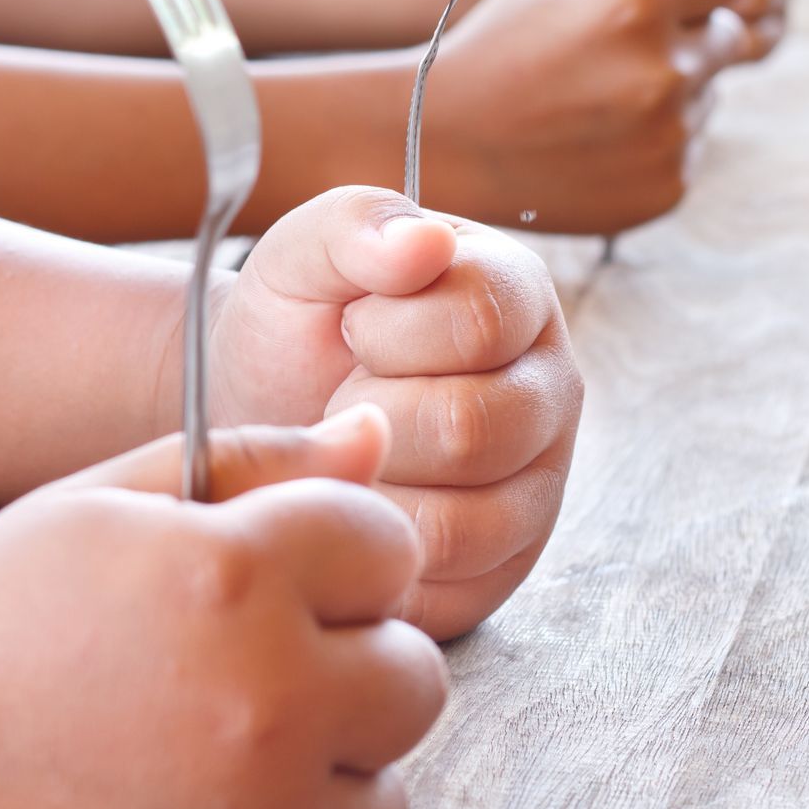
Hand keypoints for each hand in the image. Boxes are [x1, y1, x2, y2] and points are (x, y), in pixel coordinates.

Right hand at [0, 409, 446, 808]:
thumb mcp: (99, 510)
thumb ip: (250, 463)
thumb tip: (377, 436)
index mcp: (231, 574)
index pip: (388, 543)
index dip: (330, 557)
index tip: (269, 580)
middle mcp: (267, 701)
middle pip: (415, 677)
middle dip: (346, 666)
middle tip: (237, 671)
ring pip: (384, 791)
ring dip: (321, 770)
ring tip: (202, 750)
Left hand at [202, 187, 583, 640]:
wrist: (259, 407)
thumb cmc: (292, 324)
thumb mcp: (303, 254)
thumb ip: (356, 225)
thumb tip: (422, 244)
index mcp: (518, 296)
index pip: (480, 320)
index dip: (387, 329)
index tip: (351, 324)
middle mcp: (550, 392)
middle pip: (471, 428)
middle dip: (369, 416)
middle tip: (339, 397)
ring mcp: (538, 485)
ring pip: (460, 519)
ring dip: (370, 488)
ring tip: (346, 449)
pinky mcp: (504, 564)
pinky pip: (445, 582)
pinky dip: (377, 549)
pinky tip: (353, 502)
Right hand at [404, 0, 751, 233]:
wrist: (445, 144)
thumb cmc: (496, 45)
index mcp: (637, 3)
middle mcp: (664, 72)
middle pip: (726, 35)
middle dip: (685, 35)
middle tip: (616, 54)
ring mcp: (668, 137)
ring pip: (707, 95)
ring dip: (669, 92)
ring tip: (596, 102)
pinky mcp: (667, 187)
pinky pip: (689, 148)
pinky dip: (656, 143)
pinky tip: (598, 140)